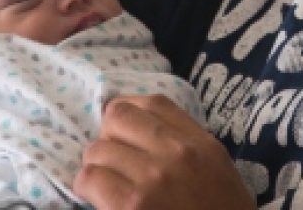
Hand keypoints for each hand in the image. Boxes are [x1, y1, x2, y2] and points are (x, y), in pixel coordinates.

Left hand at [74, 94, 254, 209]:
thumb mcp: (215, 166)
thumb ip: (187, 142)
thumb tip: (145, 127)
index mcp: (198, 142)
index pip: (152, 103)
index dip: (128, 109)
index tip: (122, 127)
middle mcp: (175, 152)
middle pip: (118, 117)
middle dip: (108, 136)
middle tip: (113, 157)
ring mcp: (152, 178)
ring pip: (98, 149)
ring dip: (96, 165)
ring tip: (105, 180)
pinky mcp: (131, 205)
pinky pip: (91, 179)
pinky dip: (88, 186)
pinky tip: (97, 196)